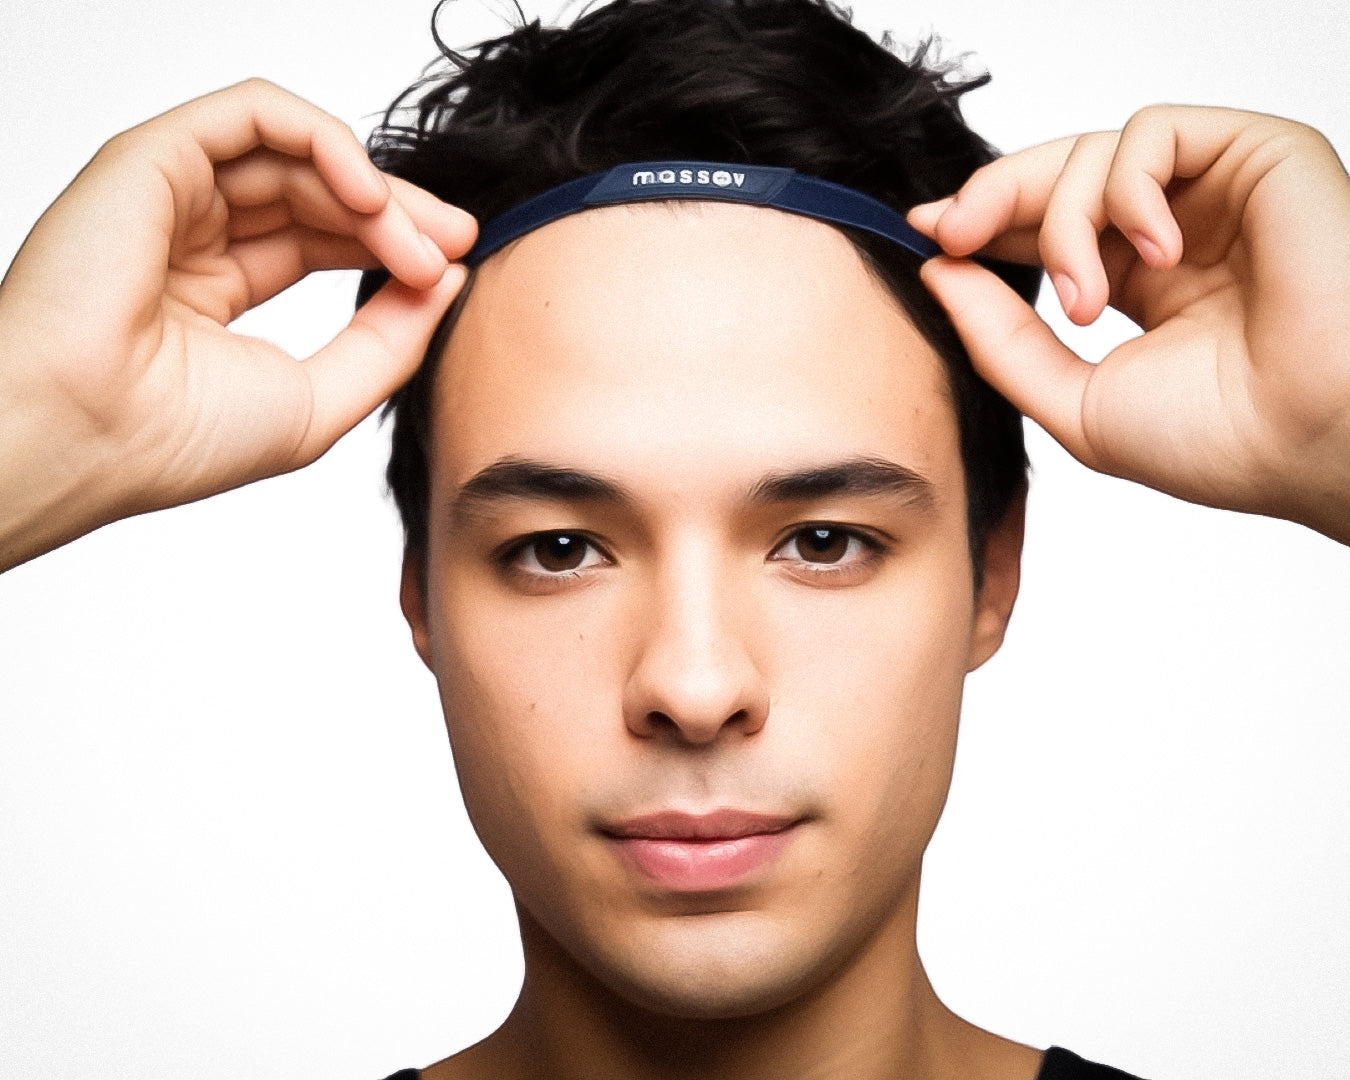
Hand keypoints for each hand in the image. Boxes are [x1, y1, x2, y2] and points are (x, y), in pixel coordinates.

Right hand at [0, 79, 474, 570]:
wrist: (89, 439)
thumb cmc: (179, 439)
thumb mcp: (322, 396)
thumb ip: (390, 340)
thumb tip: (448, 281)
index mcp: (217, 288)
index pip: (323, 240)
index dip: (393, 245)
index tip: (454, 266)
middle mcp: (192, 234)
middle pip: (320, 195)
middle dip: (400, 215)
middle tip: (457, 241)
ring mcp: (171, 194)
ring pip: (298, 156)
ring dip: (374, 191)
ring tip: (422, 237)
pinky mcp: (154, 159)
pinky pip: (255, 115)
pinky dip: (324, 142)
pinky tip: (370, 194)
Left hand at [908, 106, 1349, 543]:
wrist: (1307, 442)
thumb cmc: (1217, 440)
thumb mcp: (1073, 400)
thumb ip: (1000, 339)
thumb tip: (938, 273)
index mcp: (1138, 285)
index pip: (1044, 229)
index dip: (984, 222)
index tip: (930, 236)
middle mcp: (1175, 234)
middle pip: (1057, 179)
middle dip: (992, 199)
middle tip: (952, 232)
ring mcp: (1214, 195)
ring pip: (1092, 154)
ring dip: (1063, 226)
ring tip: (1086, 304)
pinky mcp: (1256, 156)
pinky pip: (1152, 134)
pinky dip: (1127, 190)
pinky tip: (1152, 254)